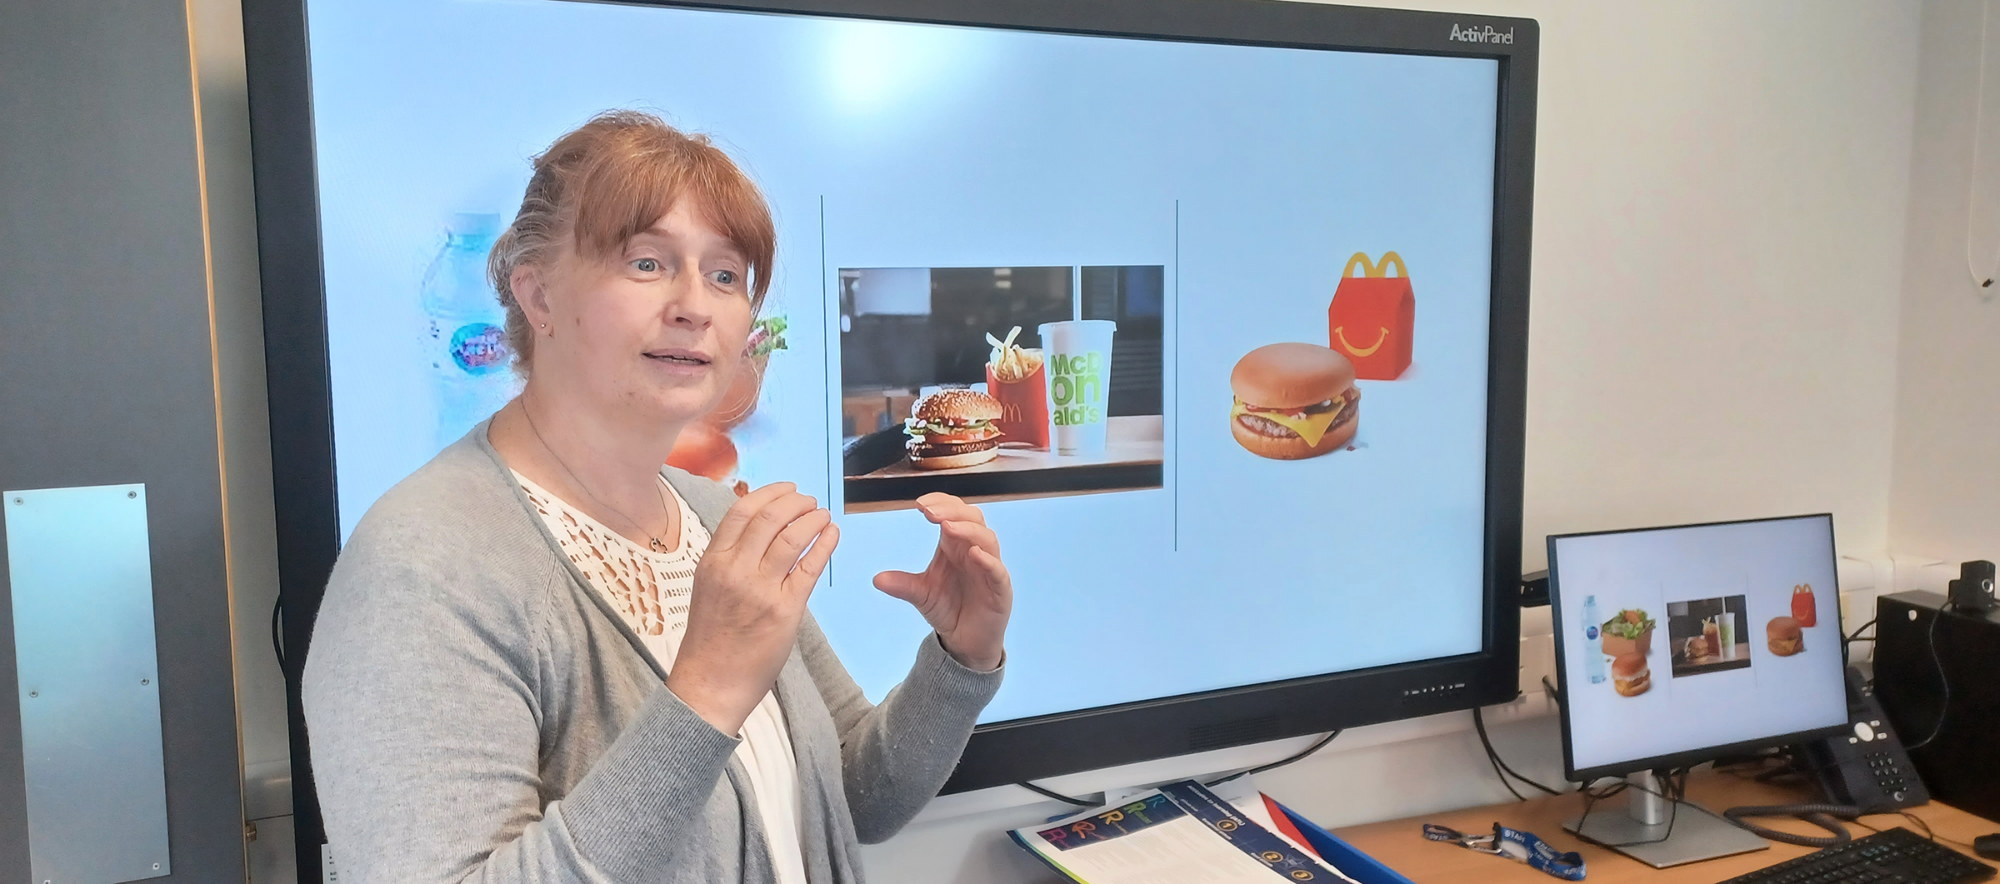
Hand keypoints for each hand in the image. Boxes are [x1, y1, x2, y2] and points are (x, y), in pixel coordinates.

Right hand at [669, 482, 837, 733]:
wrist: (711, 682)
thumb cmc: (711, 636)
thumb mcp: (709, 586)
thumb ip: (731, 557)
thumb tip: (761, 526)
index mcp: (712, 561)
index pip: (742, 511)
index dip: (770, 493)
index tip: (788, 488)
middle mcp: (734, 570)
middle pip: (770, 518)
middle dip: (795, 502)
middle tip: (810, 500)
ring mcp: (760, 590)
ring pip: (792, 537)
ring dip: (813, 519)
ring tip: (823, 514)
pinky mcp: (785, 610)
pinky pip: (810, 567)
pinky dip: (825, 544)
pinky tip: (832, 534)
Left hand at [873, 493, 1011, 670]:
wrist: (966, 642)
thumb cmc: (948, 609)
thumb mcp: (921, 594)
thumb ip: (902, 585)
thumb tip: (876, 579)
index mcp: (955, 546)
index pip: (954, 513)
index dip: (941, 503)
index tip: (919, 504)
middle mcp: (974, 551)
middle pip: (972, 519)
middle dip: (952, 511)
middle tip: (930, 512)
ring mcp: (989, 568)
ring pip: (987, 539)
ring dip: (968, 530)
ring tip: (947, 527)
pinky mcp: (1000, 589)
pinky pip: (998, 570)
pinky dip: (988, 560)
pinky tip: (974, 554)